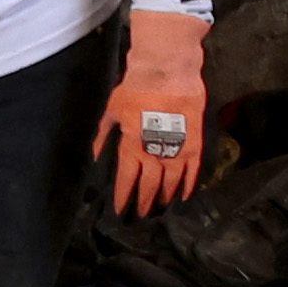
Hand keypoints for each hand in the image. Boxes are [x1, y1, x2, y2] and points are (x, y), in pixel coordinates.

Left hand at [96, 11, 211, 218]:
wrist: (167, 71)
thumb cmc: (135, 89)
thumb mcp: (111, 112)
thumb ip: (102, 136)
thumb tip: (92, 156)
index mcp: (131, 148)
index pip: (126, 181)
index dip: (123, 197)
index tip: (120, 210)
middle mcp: (154, 154)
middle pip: (150, 186)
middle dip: (145, 202)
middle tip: (142, 214)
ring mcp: (177, 150)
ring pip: (171, 182)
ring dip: (165, 196)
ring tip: (161, 207)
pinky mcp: (195, 142)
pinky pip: (193, 170)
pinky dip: (189, 184)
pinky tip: (184, 195)